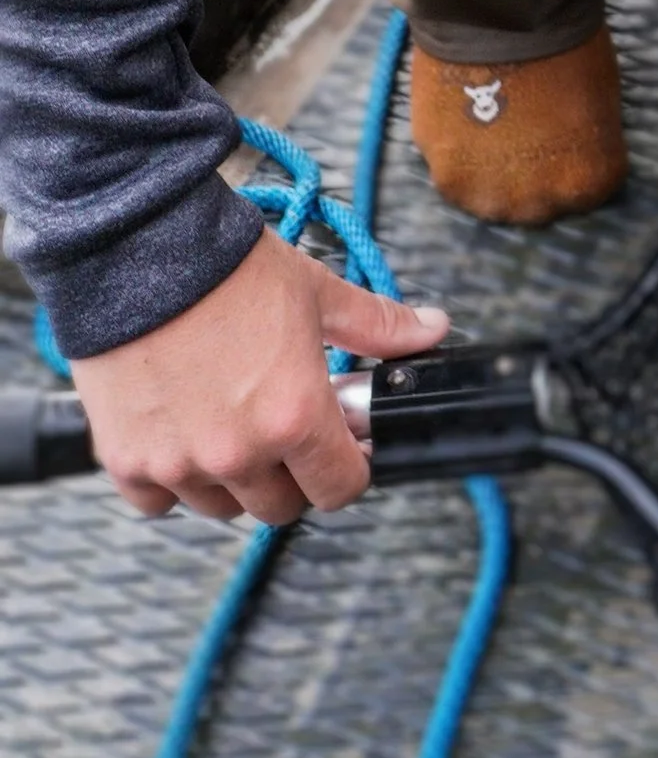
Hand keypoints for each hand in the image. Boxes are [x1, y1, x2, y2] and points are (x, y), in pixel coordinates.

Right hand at [72, 227, 449, 525]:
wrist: (140, 250)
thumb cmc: (227, 269)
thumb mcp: (316, 291)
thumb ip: (377, 324)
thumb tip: (430, 330)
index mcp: (294, 417)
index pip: (340, 488)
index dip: (350, 468)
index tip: (344, 446)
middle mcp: (238, 454)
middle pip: (280, 507)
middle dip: (293, 473)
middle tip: (285, 429)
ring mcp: (179, 464)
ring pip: (221, 507)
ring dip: (233, 479)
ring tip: (232, 423)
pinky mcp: (127, 461)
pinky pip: (157, 502)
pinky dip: (171, 480)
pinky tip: (182, 434)